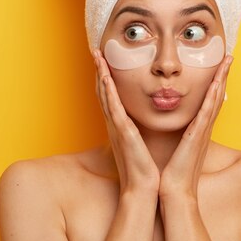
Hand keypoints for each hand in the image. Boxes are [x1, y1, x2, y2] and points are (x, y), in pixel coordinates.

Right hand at [93, 49, 159, 194]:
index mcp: (120, 126)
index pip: (111, 96)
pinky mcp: (122, 132)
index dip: (106, 77)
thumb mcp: (140, 145)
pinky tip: (105, 77)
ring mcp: (116, 127)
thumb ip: (138, 132)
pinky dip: (108, 91)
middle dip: (99, 70)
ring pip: (105, 95)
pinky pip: (113, 107)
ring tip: (97, 56)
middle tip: (96, 51)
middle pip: (103, 91)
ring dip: (100, 74)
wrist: (144, 190)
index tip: (105, 60)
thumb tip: (141, 124)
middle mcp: (114, 124)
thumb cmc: (144, 169)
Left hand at [159, 55, 233, 199]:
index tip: (218, 65)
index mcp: (197, 129)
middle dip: (223, 75)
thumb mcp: (176, 147)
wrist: (173, 191)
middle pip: (216, 96)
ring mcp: (202, 132)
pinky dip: (212, 98)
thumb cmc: (172, 171)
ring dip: (221, 79)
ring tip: (227, 61)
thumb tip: (173, 126)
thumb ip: (177, 135)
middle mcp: (203, 128)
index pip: (207, 100)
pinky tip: (216, 84)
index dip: (214, 82)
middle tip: (229, 56)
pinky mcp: (197, 138)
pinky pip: (206, 114)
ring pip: (215, 100)